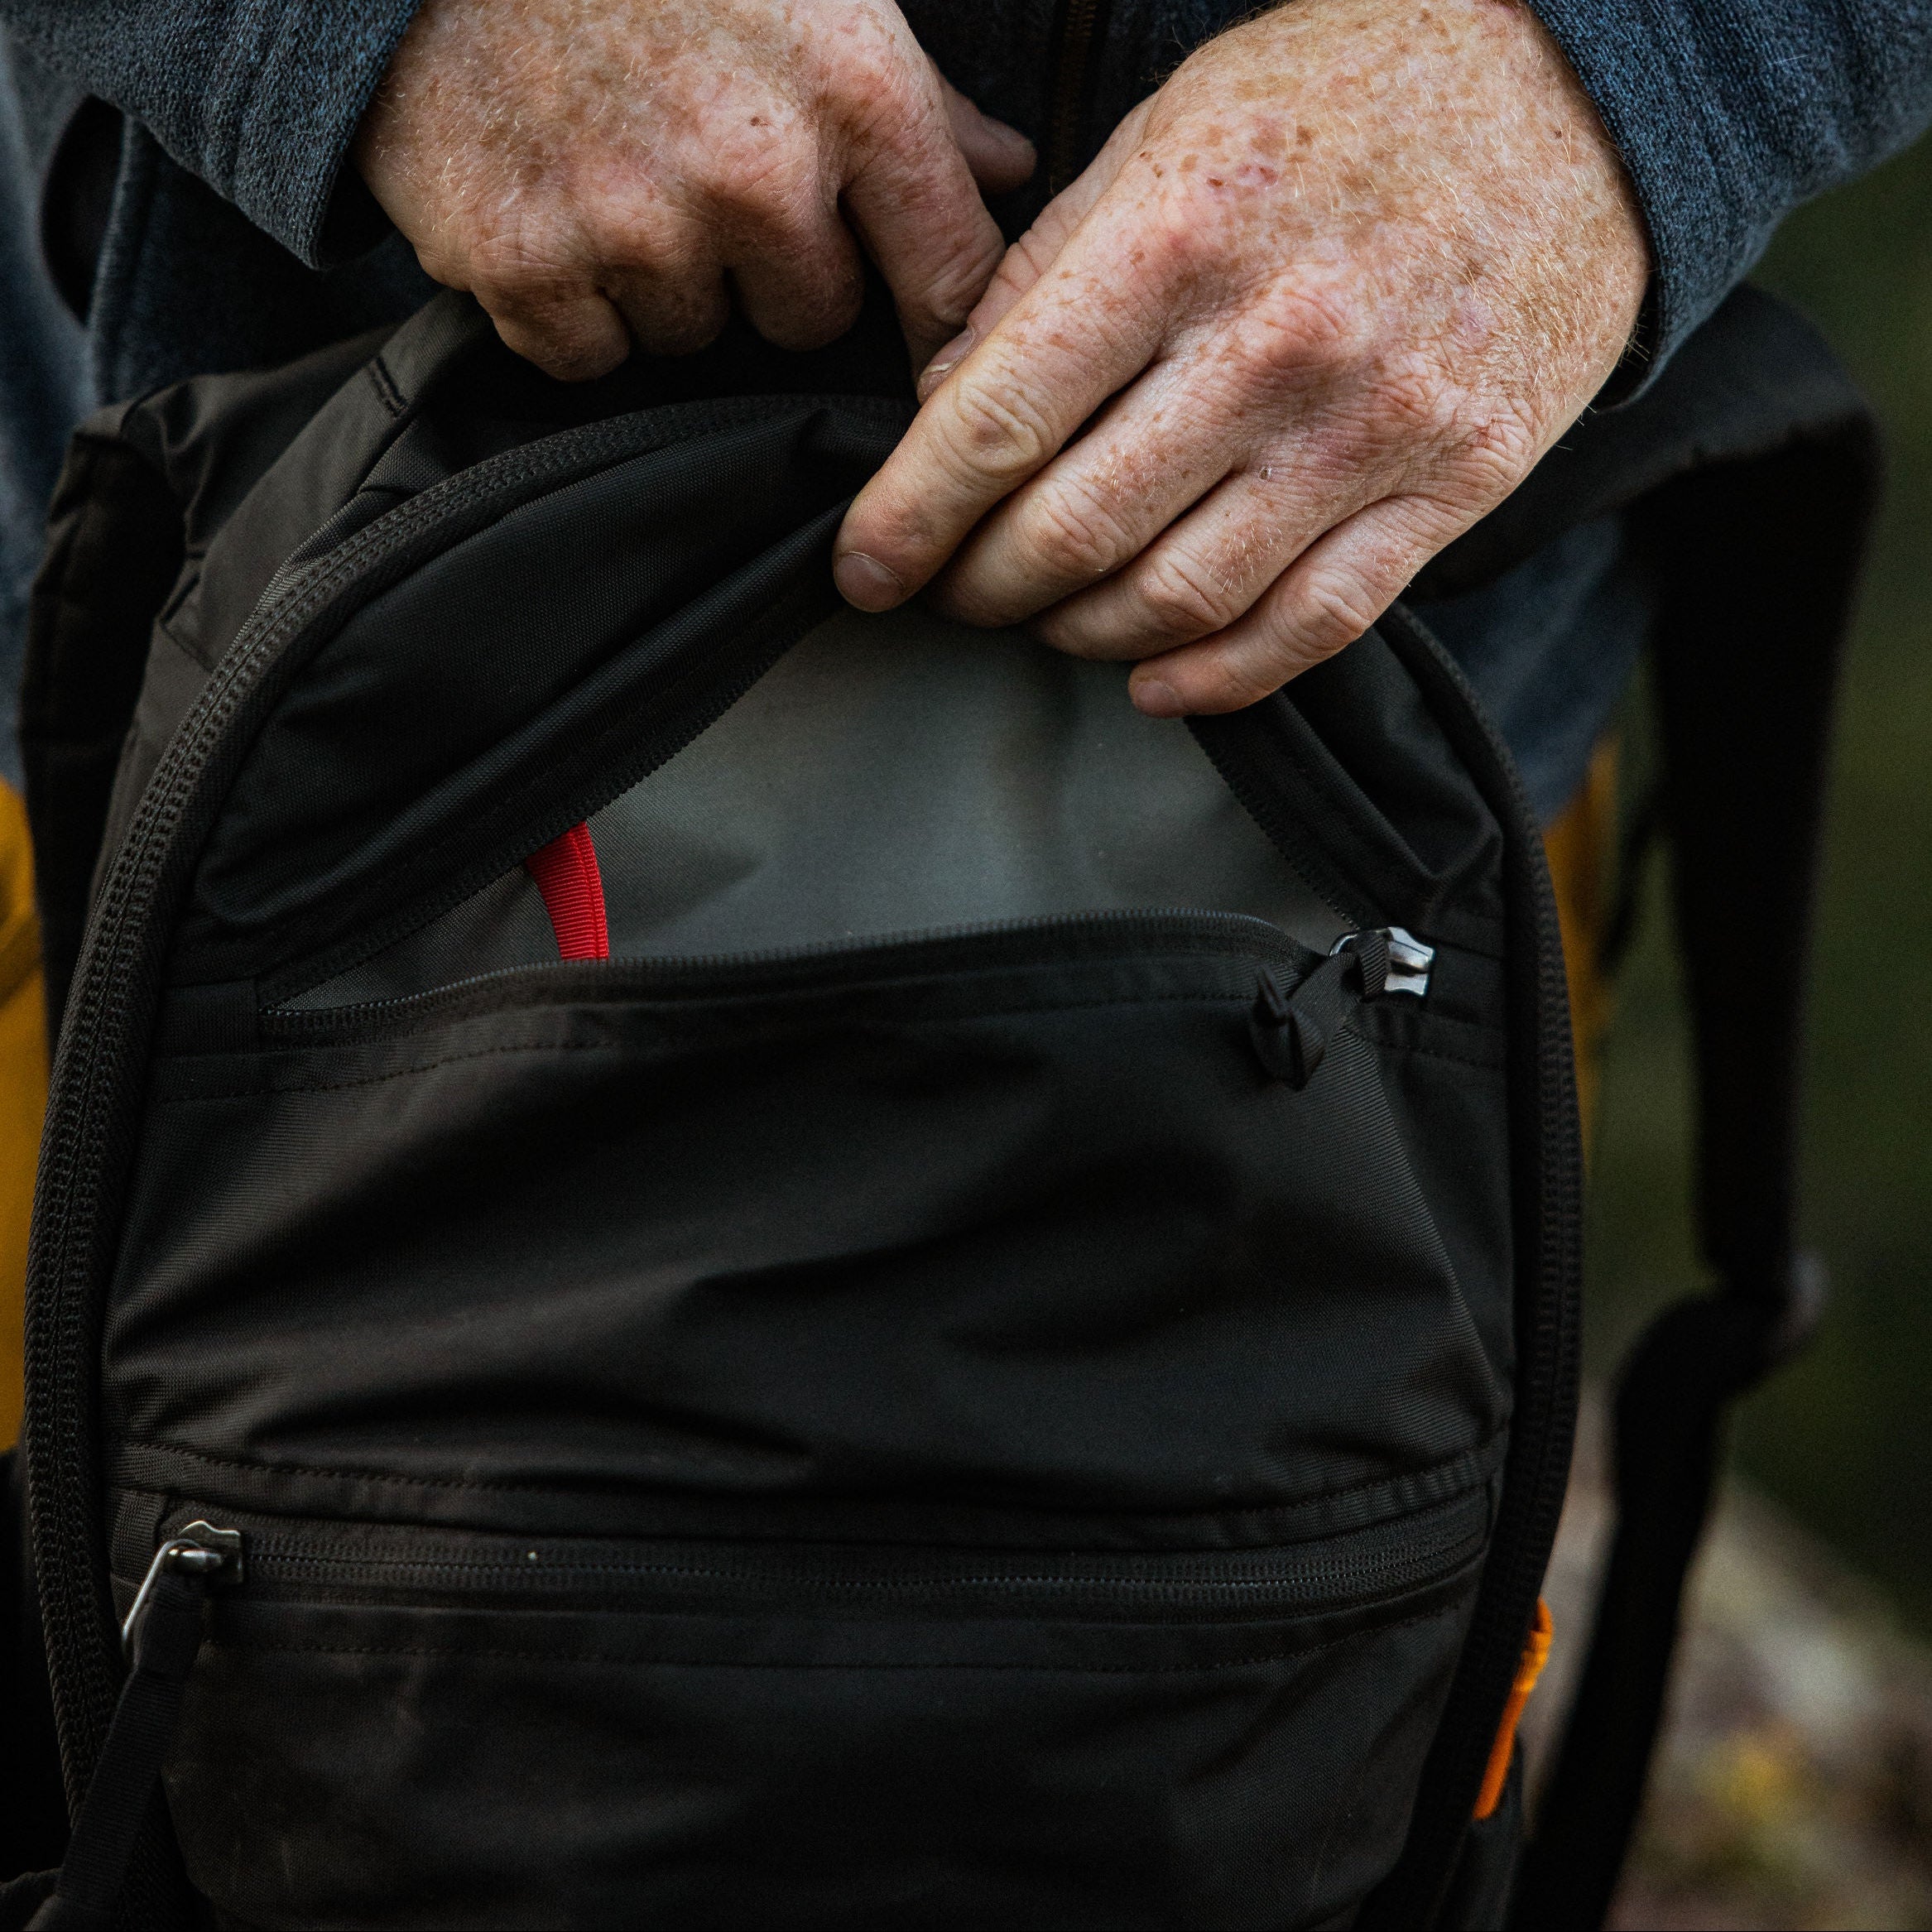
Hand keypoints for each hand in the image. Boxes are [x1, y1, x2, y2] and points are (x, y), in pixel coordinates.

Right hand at [354, 0, 1034, 378]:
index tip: (917, 330)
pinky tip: (553, 210)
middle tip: (705, 179)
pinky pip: (588, 355)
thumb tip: (1009, 172)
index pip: (948, 277)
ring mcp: (635, 227)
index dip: (935, 315)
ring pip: (696, 338)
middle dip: (772, 273)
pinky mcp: (527, 268)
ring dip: (666, 284)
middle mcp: (753, 171)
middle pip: (812, 320)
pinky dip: (571, 307)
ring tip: (615, 170)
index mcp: (852, 90)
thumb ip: (917, 97)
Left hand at [833, 0, 1647, 716]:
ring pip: (1178, 601)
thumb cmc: (1344, 99)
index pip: (995, 424)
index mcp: (1177, 238)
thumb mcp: (1164, 134)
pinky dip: (1215, 680)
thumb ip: (1044, 275)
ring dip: (1082, 636)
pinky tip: (1155, 680)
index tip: (865, 569)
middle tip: (955, 590)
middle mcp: (1273, 345)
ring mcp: (1371, 426)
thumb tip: (939, 406)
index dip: (907, 519)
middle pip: (1073, 535)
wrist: (1574, 91)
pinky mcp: (1452, 485)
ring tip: (1049, 618)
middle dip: (982, 588)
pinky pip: (1310, 627)